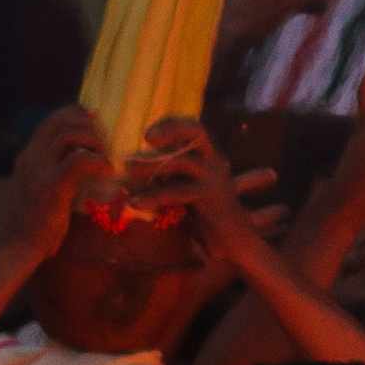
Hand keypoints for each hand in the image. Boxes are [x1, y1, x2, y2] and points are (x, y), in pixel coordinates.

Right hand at [4, 102, 115, 261]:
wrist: (14, 248)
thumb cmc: (29, 226)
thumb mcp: (36, 193)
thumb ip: (51, 177)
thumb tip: (77, 171)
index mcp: (27, 158)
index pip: (50, 121)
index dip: (76, 117)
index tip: (96, 125)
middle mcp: (30, 158)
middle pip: (60, 120)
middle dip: (88, 124)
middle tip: (106, 142)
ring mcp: (38, 170)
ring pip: (68, 134)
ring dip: (94, 140)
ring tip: (106, 158)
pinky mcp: (51, 187)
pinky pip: (79, 160)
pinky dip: (98, 161)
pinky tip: (108, 172)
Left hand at [118, 119, 262, 260]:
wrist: (236, 241)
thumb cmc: (206, 213)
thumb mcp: (185, 184)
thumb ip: (167, 172)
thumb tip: (130, 164)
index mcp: (209, 156)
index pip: (191, 128)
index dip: (170, 124)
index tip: (148, 133)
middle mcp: (214, 162)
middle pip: (197, 132)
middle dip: (171, 129)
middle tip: (146, 137)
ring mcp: (214, 180)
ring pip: (183, 162)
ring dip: (152, 163)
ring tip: (128, 168)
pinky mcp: (209, 200)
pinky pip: (178, 192)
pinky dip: (154, 196)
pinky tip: (136, 202)